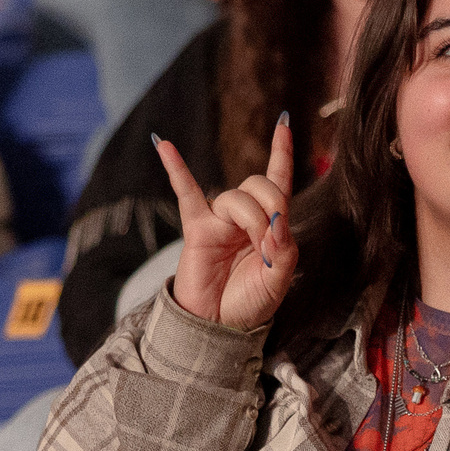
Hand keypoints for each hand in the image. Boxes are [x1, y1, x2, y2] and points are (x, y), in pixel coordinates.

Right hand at [161, 118, 296, 329]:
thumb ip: (285, 247)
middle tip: (270, 243)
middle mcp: (245, 217)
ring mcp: (220, 220)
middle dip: (271, 208)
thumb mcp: (280, 279)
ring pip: (236, 196)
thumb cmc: (251, 303)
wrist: (219, 325)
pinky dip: (176, 168)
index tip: (284, 125)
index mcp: (270, 225)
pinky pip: (186, 192)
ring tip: (255, 247)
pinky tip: (165, 145)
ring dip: (251, 218)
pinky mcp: (197, 227)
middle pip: (259, 185)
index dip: (282, 154)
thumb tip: (277, 217)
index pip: (278, 181)